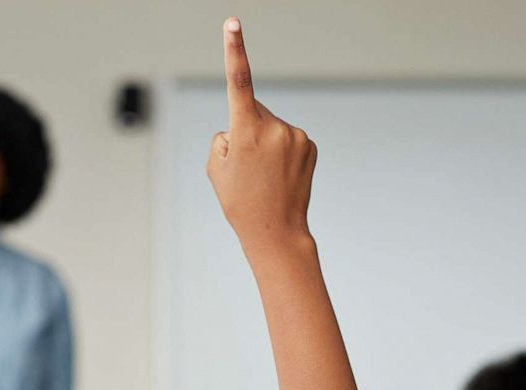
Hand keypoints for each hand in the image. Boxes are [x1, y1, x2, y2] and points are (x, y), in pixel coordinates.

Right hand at [206, 17, 316, 256]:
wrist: (276, 231)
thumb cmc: (239, 202)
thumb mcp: (216, 168)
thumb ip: (225, 136)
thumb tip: (242, 123)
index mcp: (246, 130)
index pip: (238, 81)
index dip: (234, 50)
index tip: (233, 23)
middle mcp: (274, 127)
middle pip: (252, 111)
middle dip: (246, 129)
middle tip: (246, 168)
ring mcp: (295, 135)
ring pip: (270, 125)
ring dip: (264, 142)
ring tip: (264, 176)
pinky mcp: (309, 144)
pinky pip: (286, 137)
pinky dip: (280, 151)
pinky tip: (279, 175)